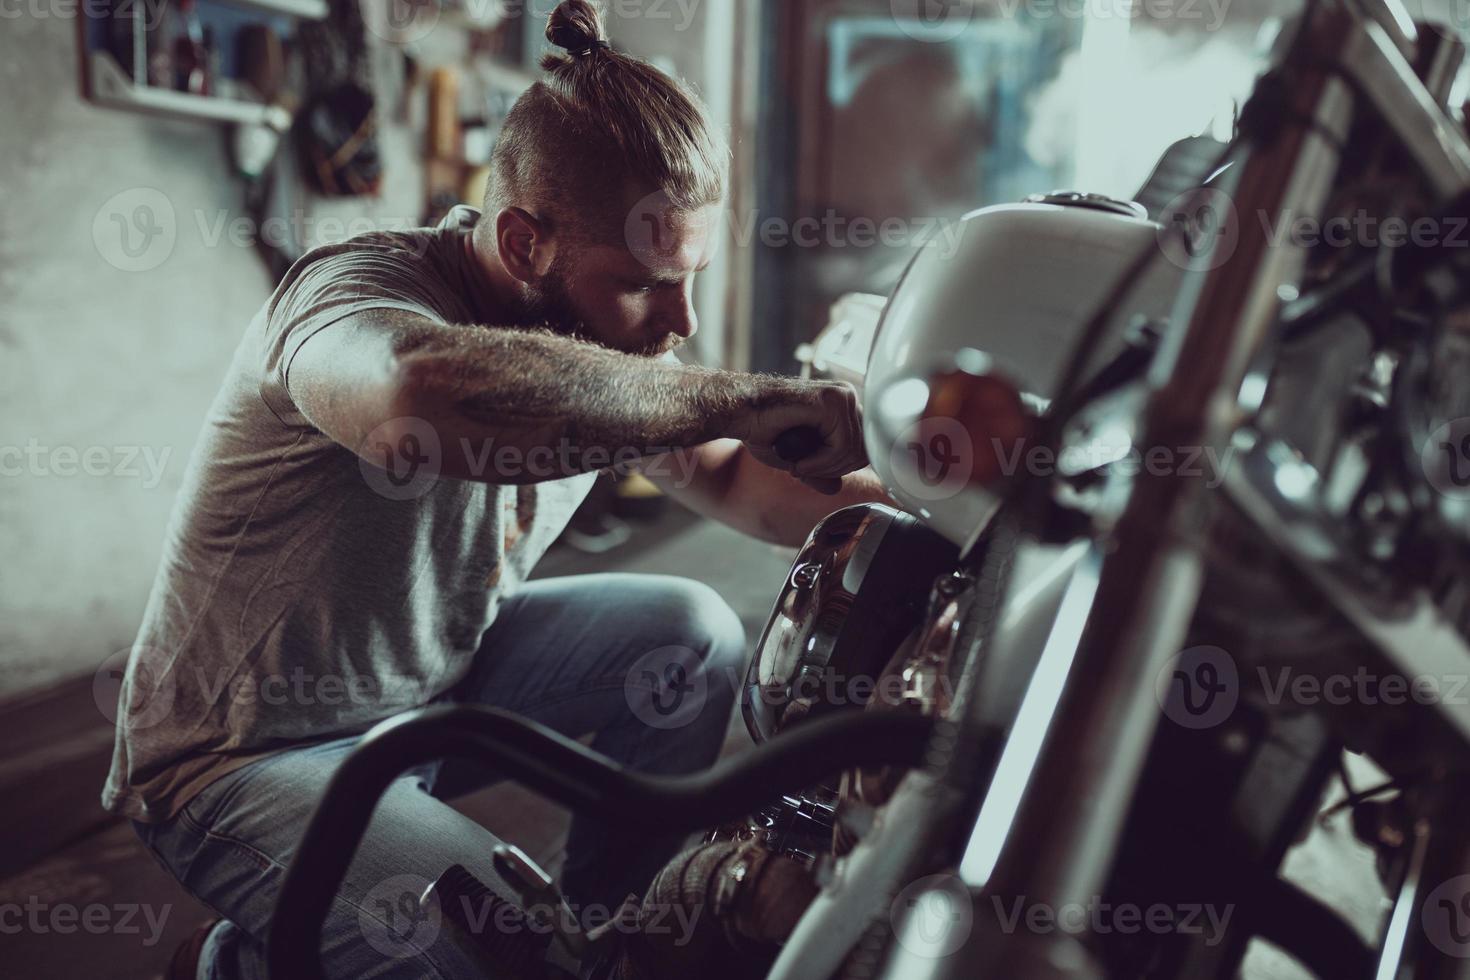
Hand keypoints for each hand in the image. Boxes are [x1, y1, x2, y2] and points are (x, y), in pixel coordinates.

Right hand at [732, 379, 867, 493]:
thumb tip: (836, 488)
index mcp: (843, 406)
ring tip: (799, 464)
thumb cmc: (762, 429)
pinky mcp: (832, 400)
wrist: (738, 412)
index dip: (839, 469)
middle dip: (834, 470)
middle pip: (865, 451)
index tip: (809, 469)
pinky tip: (799, 460)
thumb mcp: (797, 458)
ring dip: (824, 468)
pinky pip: (842, 446)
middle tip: (803, 469)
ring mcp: (842, 396)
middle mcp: (847, 397)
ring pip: (855, 451)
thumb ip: (820, 471)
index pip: (864, 448)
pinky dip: (820, 462)